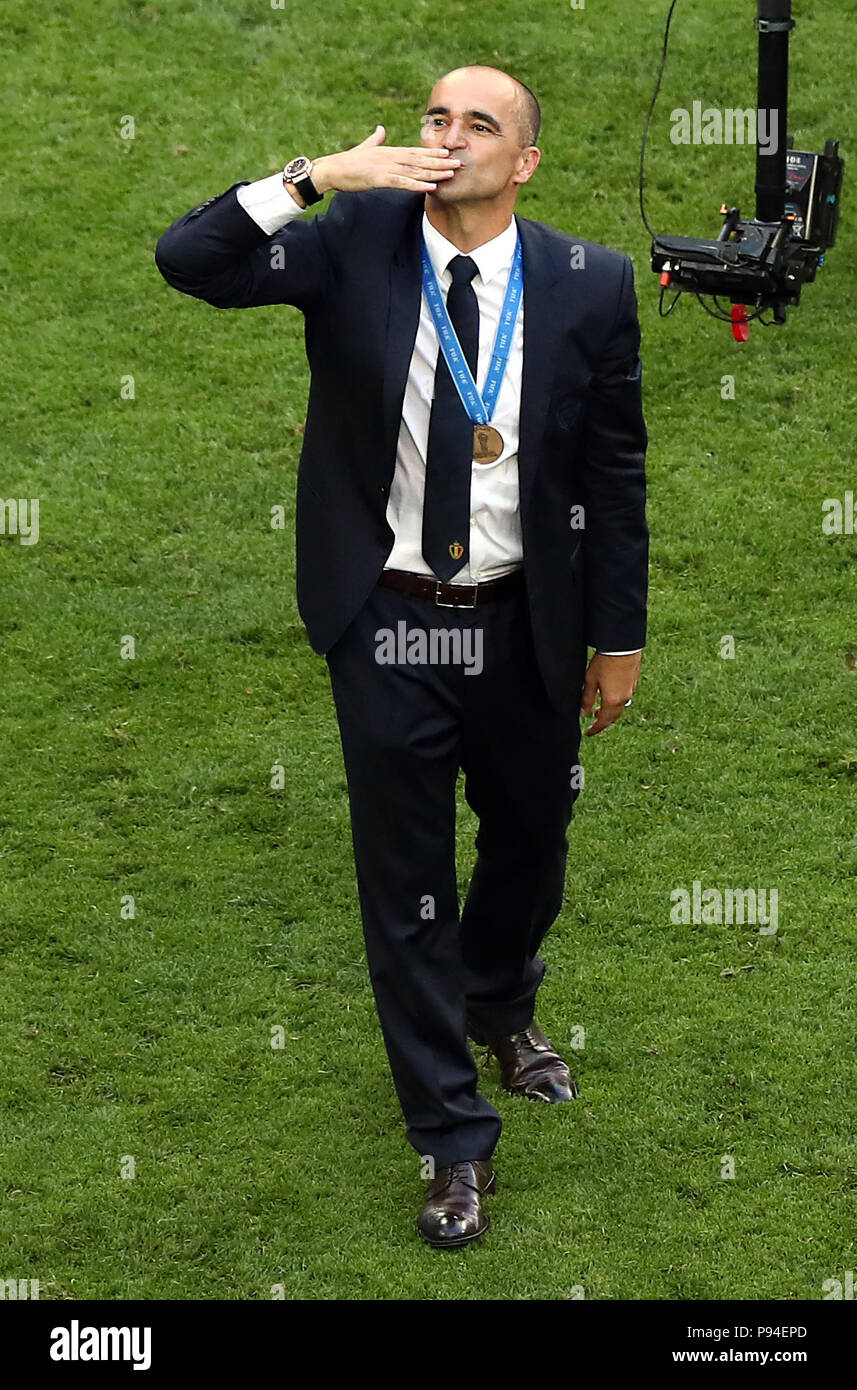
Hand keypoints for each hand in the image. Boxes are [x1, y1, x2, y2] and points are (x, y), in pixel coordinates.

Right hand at [311, 126, 460, 194]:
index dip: (433, 152)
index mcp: (388, 151)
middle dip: (440, 162)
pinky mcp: (380, 179)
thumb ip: (375, 139)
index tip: (448, 152)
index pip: (415, 151)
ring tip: (451, 173)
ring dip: (435, 172)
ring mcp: (386, 167)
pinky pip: (403, 182)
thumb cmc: (346, 162)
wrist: (331, 169)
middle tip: (459, 163)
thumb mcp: (364, 148)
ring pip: (416, 170)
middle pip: (420, 159)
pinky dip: (417, 184)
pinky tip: (430, 187)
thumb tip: (380, 129)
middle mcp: (391, 156)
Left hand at [579, 651, 641, 736]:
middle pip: (613, 717)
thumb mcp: (590, 680)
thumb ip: (586, 699)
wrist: (622, 646)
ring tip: (598, 710)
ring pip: (620, 708)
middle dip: (603, 722)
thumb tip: (582, 713)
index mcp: (612, 701)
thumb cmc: (605, 661)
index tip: (588, 733)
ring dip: (610, 712)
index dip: (595, 729)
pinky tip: (610, 695)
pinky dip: (616, 702)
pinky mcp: (634, 681)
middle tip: (593, 724)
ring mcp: (631, 690)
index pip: (603, 721)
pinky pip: (625, 698)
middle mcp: (624, 698)